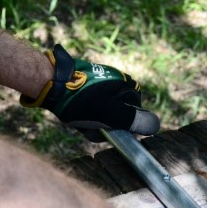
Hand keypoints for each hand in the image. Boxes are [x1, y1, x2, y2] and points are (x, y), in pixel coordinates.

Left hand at [20, 45, 159, 140]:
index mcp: (128, 86)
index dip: (119, 126)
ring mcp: (104, 79)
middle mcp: (120, 80)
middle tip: (89, 124)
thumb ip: (132, 120)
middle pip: (119, 113)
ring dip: (94, 118)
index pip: (133, 116)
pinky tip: (74, 110)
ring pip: (105, 109)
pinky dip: (86, 110)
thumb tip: (155, 126)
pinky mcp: (90, 80)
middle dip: (105, 123)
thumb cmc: (80, 100)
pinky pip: (94, 102)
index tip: (105, 128)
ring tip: (79, 117)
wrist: (51, 81)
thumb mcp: (108, 114)